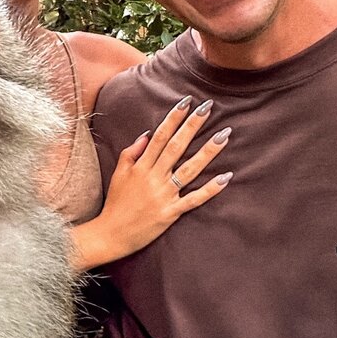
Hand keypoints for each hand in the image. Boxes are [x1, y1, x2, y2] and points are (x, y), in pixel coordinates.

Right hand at [76, 97, 230, 270]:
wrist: (110, 235)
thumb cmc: (115, 204)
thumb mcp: (118, 175)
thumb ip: (131, 153)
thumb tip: (147, 135)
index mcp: (140, 167)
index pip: (160, 136)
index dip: (174, 118)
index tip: (187, 102)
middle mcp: (153, 178)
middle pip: (176, 147)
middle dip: (192, 126)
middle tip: (208, 107)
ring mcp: (163, 195)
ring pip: (189, 170)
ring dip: (208, 151)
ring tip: (224, 135)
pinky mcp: (171, 213)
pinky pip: (194, 199)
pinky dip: (210, 189)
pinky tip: (226, 177)